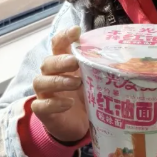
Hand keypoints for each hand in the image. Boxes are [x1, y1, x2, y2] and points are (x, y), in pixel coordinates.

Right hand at [31, 26, 89, 143]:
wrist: (77, 125)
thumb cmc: (85, 97)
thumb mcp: (93, 80)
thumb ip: (96, 67)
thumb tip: (116, 53)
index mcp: (62, 64)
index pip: (58, 45)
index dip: (64, 36)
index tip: (76, 30)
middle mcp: (50, 76)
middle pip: (47, 63)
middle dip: (60, 61)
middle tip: (75, 62)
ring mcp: (44, 94)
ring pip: (40, 82)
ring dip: (58, 81)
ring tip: (76, 83)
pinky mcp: (43, 111)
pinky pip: (41, 105)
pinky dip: (54, 104)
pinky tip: (69, 103)